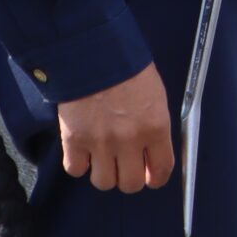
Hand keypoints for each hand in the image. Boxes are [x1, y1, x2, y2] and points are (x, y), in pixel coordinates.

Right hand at [56, 63, 174, 193]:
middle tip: (125, 165)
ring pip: (104, 182)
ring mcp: (100, 143)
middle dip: (129, 177)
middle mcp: (130, 140)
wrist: (94, 53)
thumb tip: (153, 150)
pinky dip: (79, 164)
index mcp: (156, 127)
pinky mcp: (74, 141)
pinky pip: (76, 170)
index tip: (151, 177)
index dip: (156, 178)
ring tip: (103, 157)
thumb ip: (154, 126)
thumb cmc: (128, 69)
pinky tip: (83, 150)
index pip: (161, 169)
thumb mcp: (155, 95)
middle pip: (131, 184)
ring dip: (104, 173)